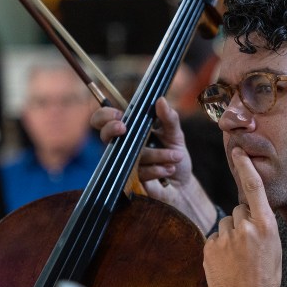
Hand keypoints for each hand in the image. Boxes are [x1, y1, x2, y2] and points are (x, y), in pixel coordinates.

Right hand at [90, 96, 216, 232]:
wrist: (182, 186)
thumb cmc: (175, 158)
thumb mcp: (175, 135)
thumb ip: (169, 118)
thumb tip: (161, 100)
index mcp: (132, 131)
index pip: (106, 119)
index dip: (105, 115)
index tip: (120, 116)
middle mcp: (124, 146)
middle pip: (104, 135)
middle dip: (111, 129)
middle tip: (124, 128)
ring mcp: (124, 164)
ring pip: (131, 154)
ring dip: (157, 154)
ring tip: (176, 156)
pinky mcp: (129, 181)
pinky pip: (138, 171)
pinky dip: (157, 169)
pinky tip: (169, 169)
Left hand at [203, 147, 286, 286]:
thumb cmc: (267, 277)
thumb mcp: (274, 247)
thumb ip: (262, 225)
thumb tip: (249, 212)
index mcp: (266, 225)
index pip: (253, 188)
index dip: (245, 168)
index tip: (237, 152)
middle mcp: (245, 228)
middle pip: (238, 211)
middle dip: (241, 224)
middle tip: (248, 249)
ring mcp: (225, 238)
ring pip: (224, 226)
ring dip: (229, 238)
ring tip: (237, 261)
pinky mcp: (209, 248)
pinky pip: (214, 240)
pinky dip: (218, 250)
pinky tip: (227, 266)